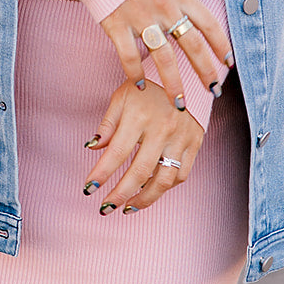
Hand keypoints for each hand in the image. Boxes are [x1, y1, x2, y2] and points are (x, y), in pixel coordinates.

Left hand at [82, 79, 203, 211]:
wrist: (183, 76)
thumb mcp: (121, 98)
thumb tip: (93, 148)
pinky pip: (181, 175)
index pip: (117, 153)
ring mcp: (181, 137)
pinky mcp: (195, 143)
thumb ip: (108, 124)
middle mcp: (163, 129)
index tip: (88, 188)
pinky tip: (150, 191)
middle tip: (105, 208)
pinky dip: (165, 188)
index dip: (101, 174)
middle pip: (139, 172)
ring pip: (163, 180)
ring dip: (144, 199)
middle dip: (120, 194)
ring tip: (128, 207)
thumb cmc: (146, 89)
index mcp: (140, 116)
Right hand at [99, 0, 231, 110]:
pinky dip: (135, 74)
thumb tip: (186, 12)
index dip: (222, 45)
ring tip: (179, 103)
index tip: (228, 63)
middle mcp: (165, 9)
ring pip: (164, 59)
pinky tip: (140, 86)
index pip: (209, 24)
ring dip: (174, 85)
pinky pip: (130, 57)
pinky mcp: (118, 26)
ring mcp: (142, 19)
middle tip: (213, 90)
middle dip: (206, 72)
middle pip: (193, 46)